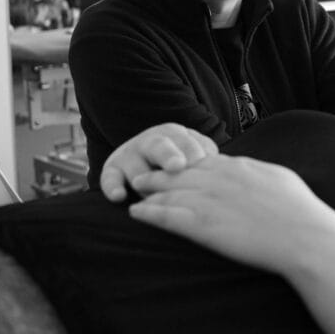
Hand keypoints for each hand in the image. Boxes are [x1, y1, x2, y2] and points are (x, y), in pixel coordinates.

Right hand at [100, 123, 217, 201]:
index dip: (194, 150)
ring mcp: (130, 155)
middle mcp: (152, 142)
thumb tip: (225, 169)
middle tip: (178, 166)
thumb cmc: (182, 164)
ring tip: (148, 191)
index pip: (187, 141)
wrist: (148, 160)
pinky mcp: (112, 170)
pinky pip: (109, 177)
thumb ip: (205, 160)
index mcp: (176, 136)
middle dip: (169, 155)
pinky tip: (119, 197)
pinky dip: (112, 187)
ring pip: (136, 166)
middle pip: (160, 146)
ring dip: (142, 178)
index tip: (201, 160)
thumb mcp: (195, 157)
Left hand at [128, 154, 334, 276]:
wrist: (304, 237)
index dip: (184, 163)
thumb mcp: (280, 179)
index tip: (173, 166)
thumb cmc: (301, 212)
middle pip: (179, 171)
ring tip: (134, 191)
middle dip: (159, 173)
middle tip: (142, 175)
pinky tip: (136, 213)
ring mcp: (210, 200)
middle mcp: (220, 178)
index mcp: (239, 166)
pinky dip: (149, 212)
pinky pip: (167, 216)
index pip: (202, 160)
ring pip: (169, 190)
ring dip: (149, 190)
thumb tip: (253, 170)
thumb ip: (259, 172)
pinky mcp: (203, 225)